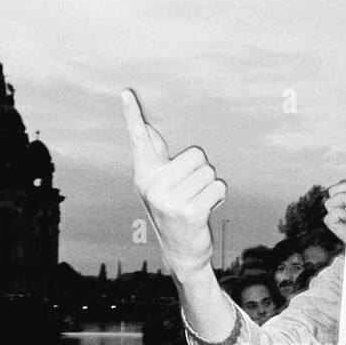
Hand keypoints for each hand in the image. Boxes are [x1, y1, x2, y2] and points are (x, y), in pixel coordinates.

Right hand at [122, 88, 224, 283]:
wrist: (181, 253)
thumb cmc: (174, 212)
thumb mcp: (160, 186)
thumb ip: (155, 157)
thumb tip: (146, 128)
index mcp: (144, 174)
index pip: (139, 140)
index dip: (133, 115)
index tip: (126, 91)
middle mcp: (152, 185)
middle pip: (196, 155)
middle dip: (201, 173)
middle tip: (190, 193)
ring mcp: (170, 199)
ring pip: (209, 172)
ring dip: (210, 187)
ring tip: (197, 203)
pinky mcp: (189, 212)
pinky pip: (218, 188)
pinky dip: (218, 198)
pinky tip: (206, 211)